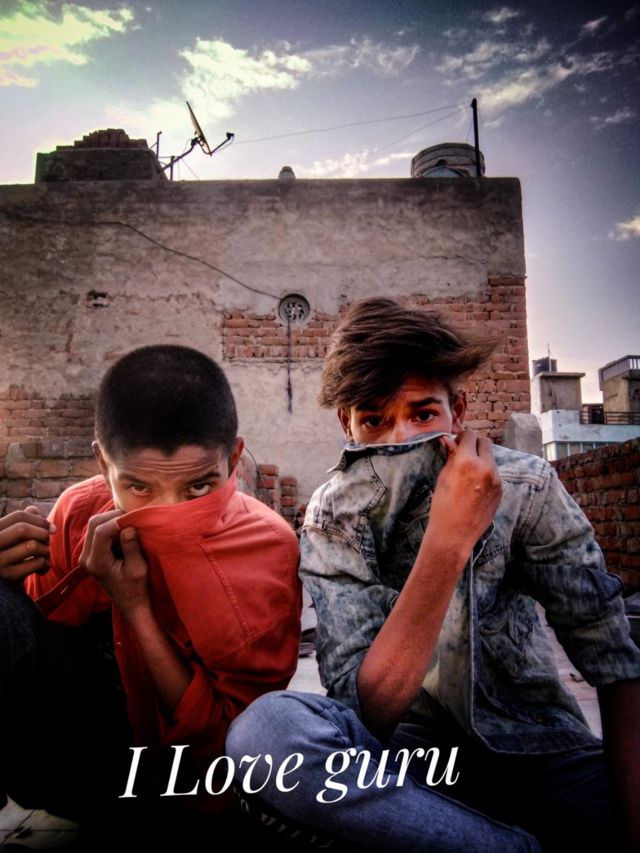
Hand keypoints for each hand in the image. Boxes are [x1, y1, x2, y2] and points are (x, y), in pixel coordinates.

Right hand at [0, 506, 55, 580]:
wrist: (3, 591)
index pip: (18, 516)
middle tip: (48, 543)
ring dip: (46, 551)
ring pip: (32, 546)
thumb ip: (21, 522)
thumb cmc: (10, 558)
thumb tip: (33, 509)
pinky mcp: (8, 577)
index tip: (52, 528)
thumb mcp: (12, 539)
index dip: (40, 519)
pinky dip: (46, 565)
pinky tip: (42, 569)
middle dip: (43, 534)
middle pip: (23, 529)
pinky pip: (37, 563)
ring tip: (45, 557)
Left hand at [79, 510, 149, 615]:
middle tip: (132, 518)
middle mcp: (86, 557)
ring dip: (111, 520)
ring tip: (129, 524)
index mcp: (96, 562)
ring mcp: (86, 554)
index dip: (117, 521)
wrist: (129, 602)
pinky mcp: (90, 552)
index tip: (135, 519)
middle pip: (94, 523)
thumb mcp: (138, 568)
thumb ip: (131, 547)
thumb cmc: (136, 587)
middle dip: (113, 516)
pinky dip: (110, 525)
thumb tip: (128, 527)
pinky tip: (123, 531)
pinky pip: (97, 530)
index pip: (101, 531)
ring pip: (94, 524)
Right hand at [427, 429, 501, 556]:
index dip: (462, 437)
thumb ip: (451, 456)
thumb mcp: (443, 477)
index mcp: (467, 462)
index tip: (457, 442)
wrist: (455, 533)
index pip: (470, 435)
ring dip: (481, 459)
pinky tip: (474, 487)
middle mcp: (485, 468)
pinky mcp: (500, 489)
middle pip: (485, 442)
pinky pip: (494, 473)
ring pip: (491, 458)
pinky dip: (485, 473)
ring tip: (468, 473)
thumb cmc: (443, 506)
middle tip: (464, 453)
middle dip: (475, 444)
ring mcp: (496, 479)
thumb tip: (449, 440)